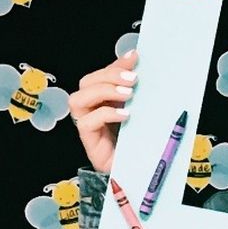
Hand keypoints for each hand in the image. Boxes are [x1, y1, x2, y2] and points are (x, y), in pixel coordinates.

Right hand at [68, 50, 136, 172]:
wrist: (140, 172)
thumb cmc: (142, 141)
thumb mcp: (145, 113)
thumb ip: (143, 95)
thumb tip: (150, 72)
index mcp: (106, 99)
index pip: (103, 74)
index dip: (116, 64)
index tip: (135, 57)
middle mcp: (93, 109)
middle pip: (86, 82)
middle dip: (109, 75)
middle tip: (133, 79)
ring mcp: (88, 126)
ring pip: (78, 100)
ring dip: (103, 91)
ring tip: (128, 95)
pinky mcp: (89, 142)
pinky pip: (86, 123)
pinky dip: (105, 114)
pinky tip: (125, 115)